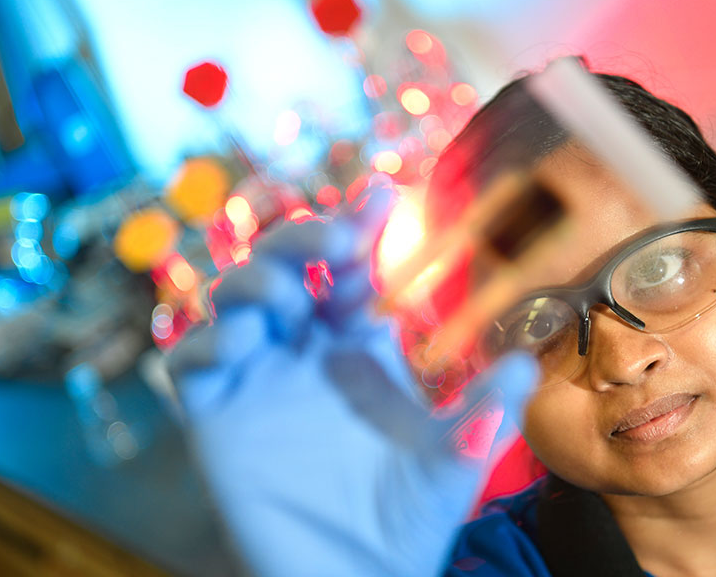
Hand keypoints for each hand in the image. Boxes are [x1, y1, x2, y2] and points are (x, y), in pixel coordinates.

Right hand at [169, 186, 537, 575]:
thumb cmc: (407, 519)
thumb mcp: (456, 457)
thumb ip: (486, 410)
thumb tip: (525, 363)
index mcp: (355, 346)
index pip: (345, 269)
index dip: (356, 227)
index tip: (380, 196)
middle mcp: (302, 351)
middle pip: (282, 265)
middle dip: (299, 239)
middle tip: (333, 240)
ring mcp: (256, 380)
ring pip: (232, 300)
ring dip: (252, 282)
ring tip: (282, 299)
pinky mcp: (215, 417)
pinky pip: (190, 364)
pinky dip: (205, 343)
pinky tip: (241, 344)